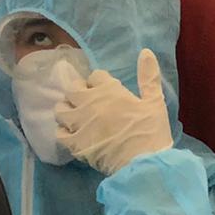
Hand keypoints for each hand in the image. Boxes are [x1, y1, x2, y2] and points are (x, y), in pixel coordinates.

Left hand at [56, 49, 173, 174]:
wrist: (143, 162)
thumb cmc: (151, 130)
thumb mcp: (155, 101)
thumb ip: (148, 76)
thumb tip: (145, 51)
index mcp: (109, 91)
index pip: (95, 76)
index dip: (99, 81)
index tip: (105, 89)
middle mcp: (89, 103)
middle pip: (72, 89)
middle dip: (78, 92)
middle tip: (88, 101)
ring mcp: (79, 123)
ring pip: (61, 109)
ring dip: (67, 110)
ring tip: (76, 116)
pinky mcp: (74, 143)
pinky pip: (59, 133)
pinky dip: (63, 132)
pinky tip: (72, 134)